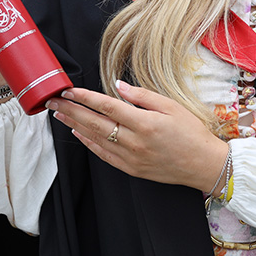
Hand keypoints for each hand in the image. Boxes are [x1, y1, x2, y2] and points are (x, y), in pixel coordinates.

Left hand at [46, 80, 227, 193]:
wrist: (203, 165)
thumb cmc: (191, 133)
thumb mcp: (172, 107)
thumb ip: (143, 96)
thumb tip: (119, 86)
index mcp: (145, 123)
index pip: (106, 106)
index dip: (84, 97)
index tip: (69, 90)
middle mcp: (134, 142)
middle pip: (94, 123)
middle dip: (71, 110)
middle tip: (52, 101)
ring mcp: (131, 158)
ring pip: (95, 139)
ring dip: (74, 126)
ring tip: (59, 115)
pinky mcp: (131, 169)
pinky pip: (103, 155)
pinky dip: (88, 144)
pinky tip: (79, 134)